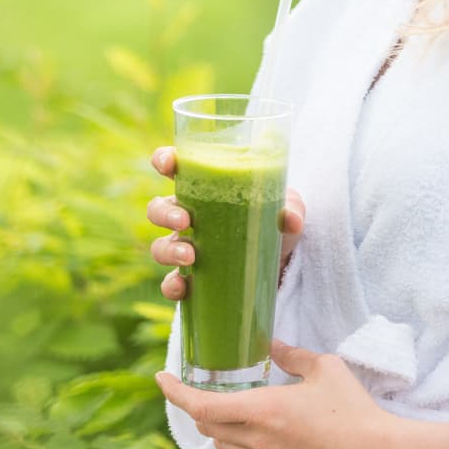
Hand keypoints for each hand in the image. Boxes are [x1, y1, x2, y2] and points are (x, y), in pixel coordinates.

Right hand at [147, 146, 304, 300]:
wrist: (281, 262)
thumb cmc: (274, 221)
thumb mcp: (288, 209)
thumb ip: (291, 208)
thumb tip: (291, 219)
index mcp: (205, 189)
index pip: (175, 168)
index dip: (164, 160)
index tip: (168, 164)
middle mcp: (188, 217)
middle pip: (157, 209)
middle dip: (165, 213)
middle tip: (185, 220)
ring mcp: (187, 249)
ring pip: (159, 246)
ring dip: (169, 250)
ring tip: (190, 256)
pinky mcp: (194, 279)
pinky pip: (170, 283)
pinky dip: (171, 286)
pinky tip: (183, 287)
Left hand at [155, 340, 396, 448]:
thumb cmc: (353, 408)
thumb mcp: (324, 367)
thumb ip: (291, 354)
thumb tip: (271, 343)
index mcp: (263, 410)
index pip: (201, 405)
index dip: (175, 392)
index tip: (161, 378)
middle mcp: (258, 441)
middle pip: (209, 426)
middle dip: (199, 407)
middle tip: (202, 389)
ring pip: (226, 447)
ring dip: (221, 428)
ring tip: (234, 411)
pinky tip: (257, 441)